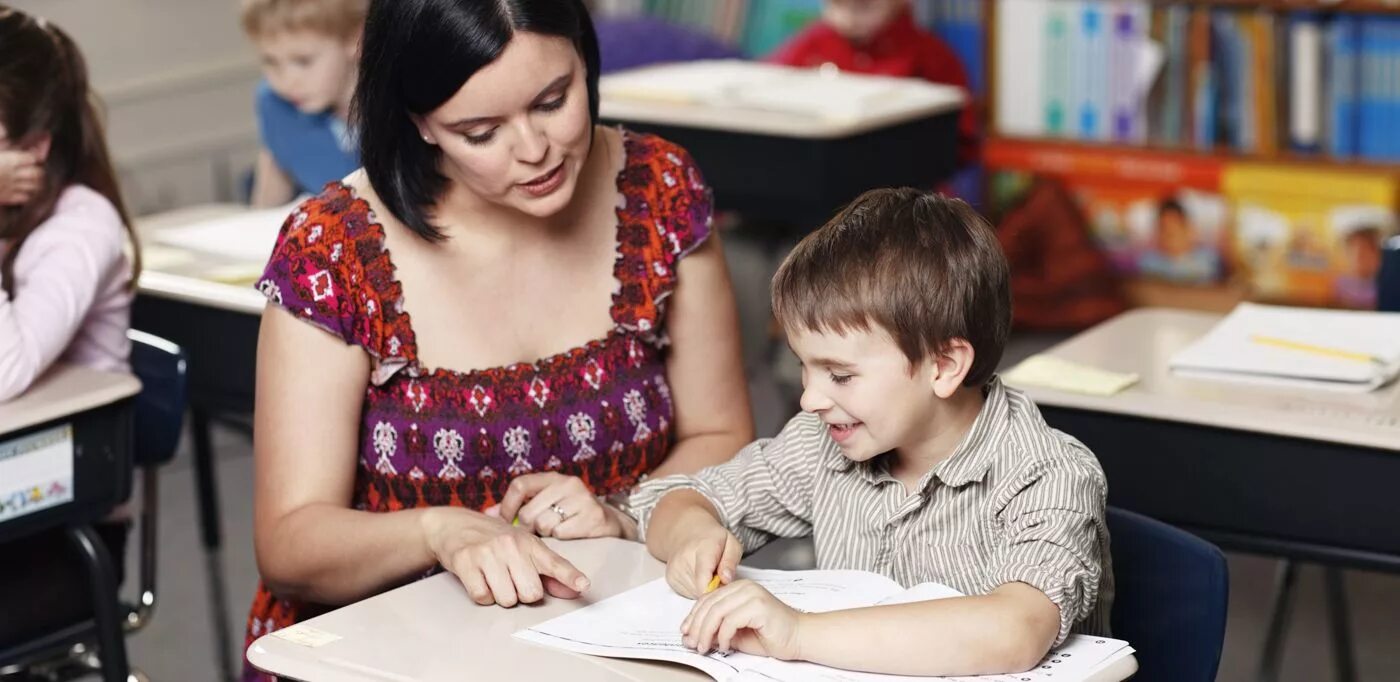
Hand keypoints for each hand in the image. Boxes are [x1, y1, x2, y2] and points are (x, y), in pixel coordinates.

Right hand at [0, 150, 41, 205]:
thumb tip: (5, 133)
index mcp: (8, 160)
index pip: (31, 158)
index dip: (32, 157)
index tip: (30, 157)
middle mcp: (13, 174)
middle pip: (36, 173)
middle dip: (37, 171)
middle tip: (34, 169)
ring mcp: (11, 187)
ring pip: (33, 186)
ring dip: (34, 183)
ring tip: (31, 181)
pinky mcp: (6, 198)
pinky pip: (24, 198)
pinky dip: (26, 194)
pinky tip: (23, 191)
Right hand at [422, 507, 590, 606]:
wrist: (454, 525)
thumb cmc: (494, 539)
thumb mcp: (523, 548)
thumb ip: (549, 571)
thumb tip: (575, 590)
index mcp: (529, 543)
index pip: (554, 563)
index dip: (569, 576)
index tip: (583, 585)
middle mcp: (511, 545)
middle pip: (531, 594)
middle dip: (521, 594)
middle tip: (511, 578)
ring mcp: (488, 553)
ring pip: (507, 599)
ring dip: (500, 595)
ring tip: (493, 577)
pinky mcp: (466, 562)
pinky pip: (482, 597)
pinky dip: (482, 594)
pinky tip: (479, 578)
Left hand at [497, 473, 631, 539]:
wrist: (607, 523)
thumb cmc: (569, 515)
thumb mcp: (546, 504)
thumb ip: (520, 507)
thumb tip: (489, 515)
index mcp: (553, 477)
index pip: (520, 485)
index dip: (507, 506)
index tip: (505, 523)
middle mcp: (568, 483)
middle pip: (529, 511)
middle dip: (528, 528)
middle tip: (535, 533)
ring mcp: (582, 499)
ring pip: (544, 524)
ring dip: (546, 534)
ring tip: (556, 531)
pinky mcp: (592, 516)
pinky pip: (562, 534)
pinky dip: (562, 538)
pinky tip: (569, 535)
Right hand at [665, 525, 740, 598]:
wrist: (686, 532)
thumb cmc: (712, 538)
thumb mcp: (731, 543)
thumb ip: (731, 561)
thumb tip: (726, 579)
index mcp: (702, 548)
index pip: (704, 579)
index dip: (716, 590)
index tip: (723, 584)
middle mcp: (684, 559)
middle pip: (702, 590)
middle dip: (714, 588)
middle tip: (719, 575)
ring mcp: (674, 570)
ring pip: (695, 595)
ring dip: (705, 589)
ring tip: (708, 574)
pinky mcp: (670, 578)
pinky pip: (688, 594)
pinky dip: (696, 589)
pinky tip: (698, 576)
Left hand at [682, 579, 802, 659]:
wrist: (799, 637)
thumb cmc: (771, 635)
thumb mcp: (736, 634)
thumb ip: (717, 632)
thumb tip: (693, 637)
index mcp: (738, 589)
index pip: (708, 599)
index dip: (693, 616)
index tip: (685, 632)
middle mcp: (744, 587)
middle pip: (709, 605)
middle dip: (696, 626)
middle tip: (692, 643)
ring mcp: (751, 594)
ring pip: (717, 612)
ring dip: (706, 632)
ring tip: (704, 647)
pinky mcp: (758, 605)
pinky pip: (730, 620)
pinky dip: (724, 636)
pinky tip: (725, 646)